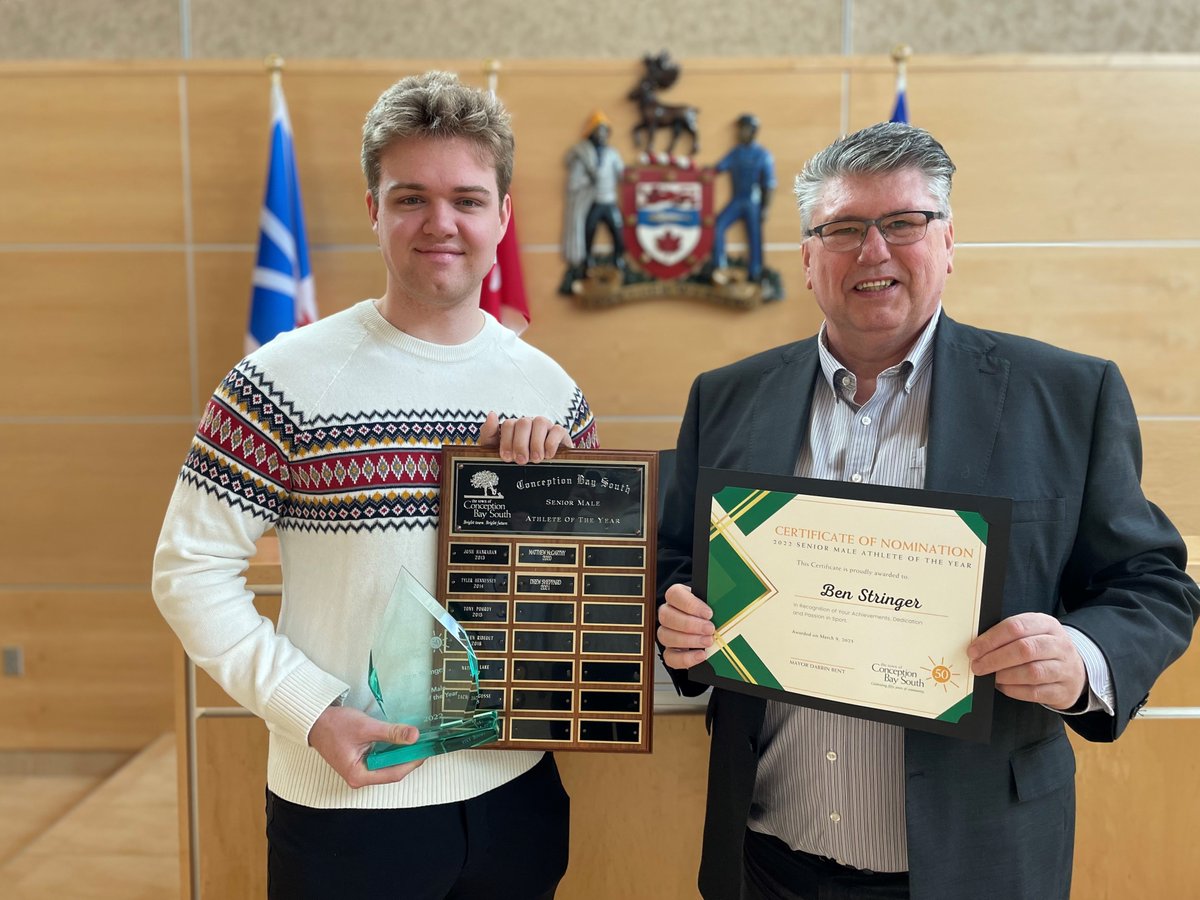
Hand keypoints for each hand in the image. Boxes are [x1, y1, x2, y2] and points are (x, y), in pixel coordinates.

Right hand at [308, 705, 424, 788]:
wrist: (315, 720)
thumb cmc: (335, 725)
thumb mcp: (366, 727)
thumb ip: (391, 733)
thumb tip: (414, 736)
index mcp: (358, 775)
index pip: (393, 774)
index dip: (411, 762)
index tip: (425, 751)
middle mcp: (359, 777)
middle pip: (391, 771)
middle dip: (408, 758)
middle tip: (424, 745)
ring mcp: (359, 770)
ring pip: (387, 765)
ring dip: (400, 754)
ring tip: (415, 742)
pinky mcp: (360, 762)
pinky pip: (380, 759)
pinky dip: (391, 751)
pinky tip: (400, 741)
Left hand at [479, 411, 572, 463]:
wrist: (540, 474)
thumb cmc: (517, 459)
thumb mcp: (497, 450)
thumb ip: (489, 433)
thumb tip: (491, 413)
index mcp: (513, 427)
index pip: (508, 424)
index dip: (507, 441)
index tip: (507, 458)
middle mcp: (529, 423)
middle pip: (523, 423)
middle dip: (520, 444)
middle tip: (521, 461)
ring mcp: (545, 426)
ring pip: (540, 422)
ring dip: (536, 443)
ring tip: (535, 459)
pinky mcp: (559, 433)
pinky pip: (557, 430)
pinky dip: (551, 443)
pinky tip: (548, 455)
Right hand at [657, 583, 714, 669]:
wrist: (713, 628)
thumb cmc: (713, 613)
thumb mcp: (715, 602)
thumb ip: (717, 600)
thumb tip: (727, 602)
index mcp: (677, 597)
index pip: (674, 594)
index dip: (690, 604)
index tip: (708, 613)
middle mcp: (668, 614)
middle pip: (666, 616)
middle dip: (690, 624)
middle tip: (710, 629)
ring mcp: (666, 633)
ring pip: (665, 636)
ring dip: (689, 640)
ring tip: (708, 642)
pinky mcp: (670, 652)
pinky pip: (670, 657)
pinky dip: (686, 658)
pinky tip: (701, 655)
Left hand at [967, 613, 1086, 710]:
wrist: (1075, 671)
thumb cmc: (1043, 649)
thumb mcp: (1032, 633)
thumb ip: (1009, 636)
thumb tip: (977, 647)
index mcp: (1047, 625)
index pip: (1016, 627)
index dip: (991, 639)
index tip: (973, 650)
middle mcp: (1059, 645)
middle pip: (1025, 649)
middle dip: (995, 659)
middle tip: (978, 666)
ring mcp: (1064, 669)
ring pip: (1032, 672)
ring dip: (1005, 675)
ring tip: (990, 676)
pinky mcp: (1063, 691)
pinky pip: (1035, 692)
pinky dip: (1014, 690)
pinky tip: (1003, 686)